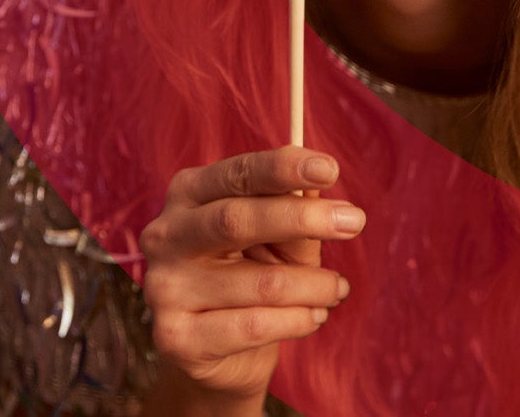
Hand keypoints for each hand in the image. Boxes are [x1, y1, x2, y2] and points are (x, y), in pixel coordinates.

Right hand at [140, 147, 358, 408]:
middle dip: (303, 219)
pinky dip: (298, 320)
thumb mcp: (278, 240)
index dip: (283, 169)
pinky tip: (314, 316)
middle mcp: (166, 235)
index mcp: (188, 194)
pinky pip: (254, 326)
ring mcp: (165, 287)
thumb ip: (295, 219)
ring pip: (261, 283)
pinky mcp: (175, 337)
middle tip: (354, 221)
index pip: (237, 174)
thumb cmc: (253, 274)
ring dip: (315, 286)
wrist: (217, 351)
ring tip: (337, 289)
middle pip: (237, 220)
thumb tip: (324, 199)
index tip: (330, 168)